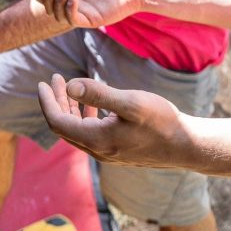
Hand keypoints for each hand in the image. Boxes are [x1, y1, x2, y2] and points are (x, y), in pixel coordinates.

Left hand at [38, 74, 189, 167]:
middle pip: (64, 126)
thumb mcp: (130, 102)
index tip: (43, 82)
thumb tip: (68, 86)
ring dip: (69, 107)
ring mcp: (108, 152)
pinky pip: (91, 133)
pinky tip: (93, 103)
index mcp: (96, 140)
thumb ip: (99, 93)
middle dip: (56, 101)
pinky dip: (85, 115)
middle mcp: (98, 150)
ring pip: (77, 130)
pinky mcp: (118, 150)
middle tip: (54, 78)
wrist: (187, 146)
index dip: (47, 102)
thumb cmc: (162, 121)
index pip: (57, 122)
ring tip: (67, 86)